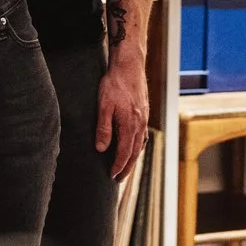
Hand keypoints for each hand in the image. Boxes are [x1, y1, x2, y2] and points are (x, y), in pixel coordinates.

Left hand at [96, 44, 151, 178]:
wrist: (129, 65)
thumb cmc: (114, 83)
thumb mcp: (104, 105)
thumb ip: (103, 128)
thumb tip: (101, 148)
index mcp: (130, 124)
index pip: (125, 152)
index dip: (118, 165)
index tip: (112, 175)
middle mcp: (140, 123)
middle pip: (135, 152)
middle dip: (127, 167)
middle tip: (119, 179)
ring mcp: (144, 118)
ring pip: (140, 144)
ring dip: (133, 158)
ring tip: (126, 168)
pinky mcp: (144, 112)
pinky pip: (142, 135)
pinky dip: (137, 146)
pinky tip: (133, 147)